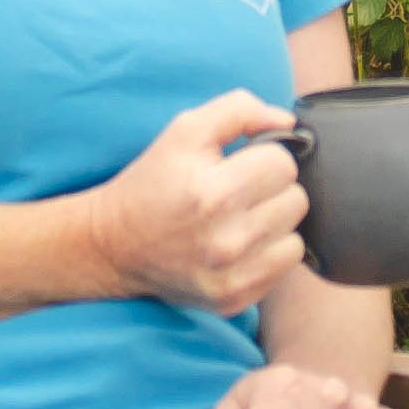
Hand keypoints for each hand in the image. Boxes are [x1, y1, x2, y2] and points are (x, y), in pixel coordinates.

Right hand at [75, 91, 307, 314]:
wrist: (112, 245)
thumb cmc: (153, 181)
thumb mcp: (186, 130)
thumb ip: (240, 109)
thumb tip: (288, 123)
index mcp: (213, 192)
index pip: (284, 163)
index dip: (263, 157)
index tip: (239, 165)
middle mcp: (225, 240)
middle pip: (296, 199)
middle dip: (271, 189)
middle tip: (239, 192)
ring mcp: (230, 276)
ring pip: (296, 235)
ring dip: (274, 223)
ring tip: (241, 218)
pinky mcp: (233, 299)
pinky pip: (286, 266)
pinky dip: (270, 252)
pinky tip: (241, 244)